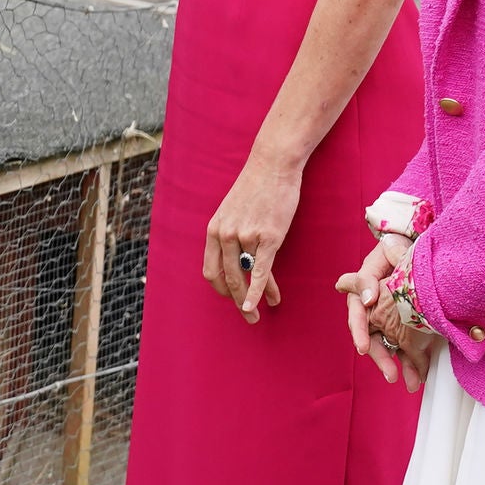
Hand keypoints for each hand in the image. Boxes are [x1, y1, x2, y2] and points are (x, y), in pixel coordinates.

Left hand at [202, 154, 302, 319]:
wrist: (273, 166)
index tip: (232, 298)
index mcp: (214, 230)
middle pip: (228, 279)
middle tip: (249, 318)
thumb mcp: (232, 211)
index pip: (211, 270)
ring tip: (267, 307)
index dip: (221, 289)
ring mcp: (246, 237)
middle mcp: (226, 236)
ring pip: (248, 276)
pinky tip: (264, 302)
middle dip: (237, 302)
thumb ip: (230, 234)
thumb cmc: (256, 188)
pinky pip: (262, 271)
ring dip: (256, 297)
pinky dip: (260, 290)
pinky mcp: (268, 237)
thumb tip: (237, 258)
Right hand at [337, 234, 412, 382]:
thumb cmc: (398, 249)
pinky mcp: (401, 325)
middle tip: (389, 372)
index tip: (364, 346)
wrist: (418, 251)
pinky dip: (410, 362)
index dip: (360, 330)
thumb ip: (373, 272)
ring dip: (394, 365)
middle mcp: (370, 308)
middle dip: (379, 356)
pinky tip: (419, 375)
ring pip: (385, 345)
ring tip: (407, 381)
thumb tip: (367, 298)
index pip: (357, 311)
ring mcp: (385, 318)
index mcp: (362, 290)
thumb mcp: (387, 251)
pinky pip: (403, 346)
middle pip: (369, 336)